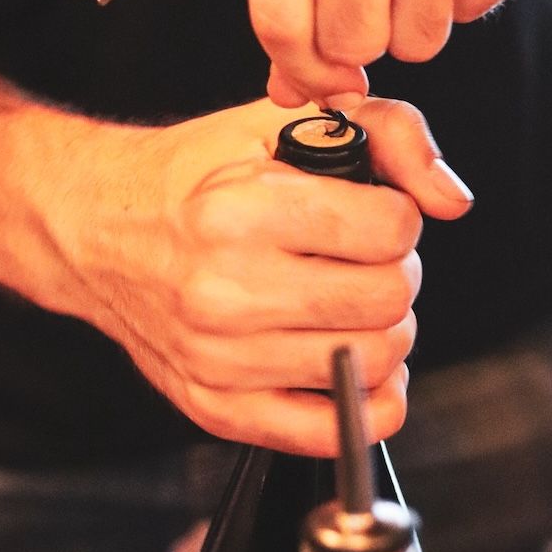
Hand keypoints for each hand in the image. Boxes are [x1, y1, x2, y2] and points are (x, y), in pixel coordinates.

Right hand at [47, 96, 472, 455]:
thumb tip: (453, 201)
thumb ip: (387, 133)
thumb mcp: (282, 121)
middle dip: (395, 273)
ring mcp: (220, 359)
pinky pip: (336, 430)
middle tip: (361, 260)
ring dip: (381, 329)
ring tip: (346, 301)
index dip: (397, 216)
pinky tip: (350, 362)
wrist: (99, 231)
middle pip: (390, 300)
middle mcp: (226, 291)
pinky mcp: (217, 407)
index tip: (369, 214)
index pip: (393, 230)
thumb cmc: (196, 175)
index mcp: (241, 210)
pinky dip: (368, 400)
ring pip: (373, 363)